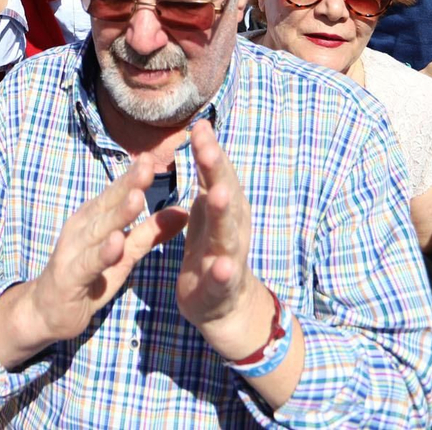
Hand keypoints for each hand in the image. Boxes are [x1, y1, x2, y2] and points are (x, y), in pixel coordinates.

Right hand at [17, 155, 185, 346]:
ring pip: (99, 231)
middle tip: (147, 165)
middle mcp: (81, 229)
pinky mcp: (70, 277)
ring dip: (118, 214)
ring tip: (138, 198)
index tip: (151, 156)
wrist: (46, 312)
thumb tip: (184, 212)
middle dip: (127, 185)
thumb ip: (150, 233)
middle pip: (107, 205)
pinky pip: (89, 264)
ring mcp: (73, 252)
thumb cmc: (88, 278)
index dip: (132, 176)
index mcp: (93, 219)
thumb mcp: (123, 255)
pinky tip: (117, 241)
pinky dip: (103, 253)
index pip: (115, 194)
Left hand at [175, 120, 266, 358]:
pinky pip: (222, 280)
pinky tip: (222, 266)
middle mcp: (232, 229)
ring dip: (224, 215)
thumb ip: (208, 172)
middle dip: (217, 173)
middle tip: (207, 150)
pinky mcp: (219, 289)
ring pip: (227, 234)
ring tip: (218, 194)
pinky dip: (223, 273)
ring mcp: (228, 258)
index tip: (199, 126)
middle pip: (226, 197)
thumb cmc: (213, 247)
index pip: (218, 174)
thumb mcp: (209, 206)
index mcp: (226, 209)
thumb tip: (203, 126)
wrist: (224, 305)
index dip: (210, 152)